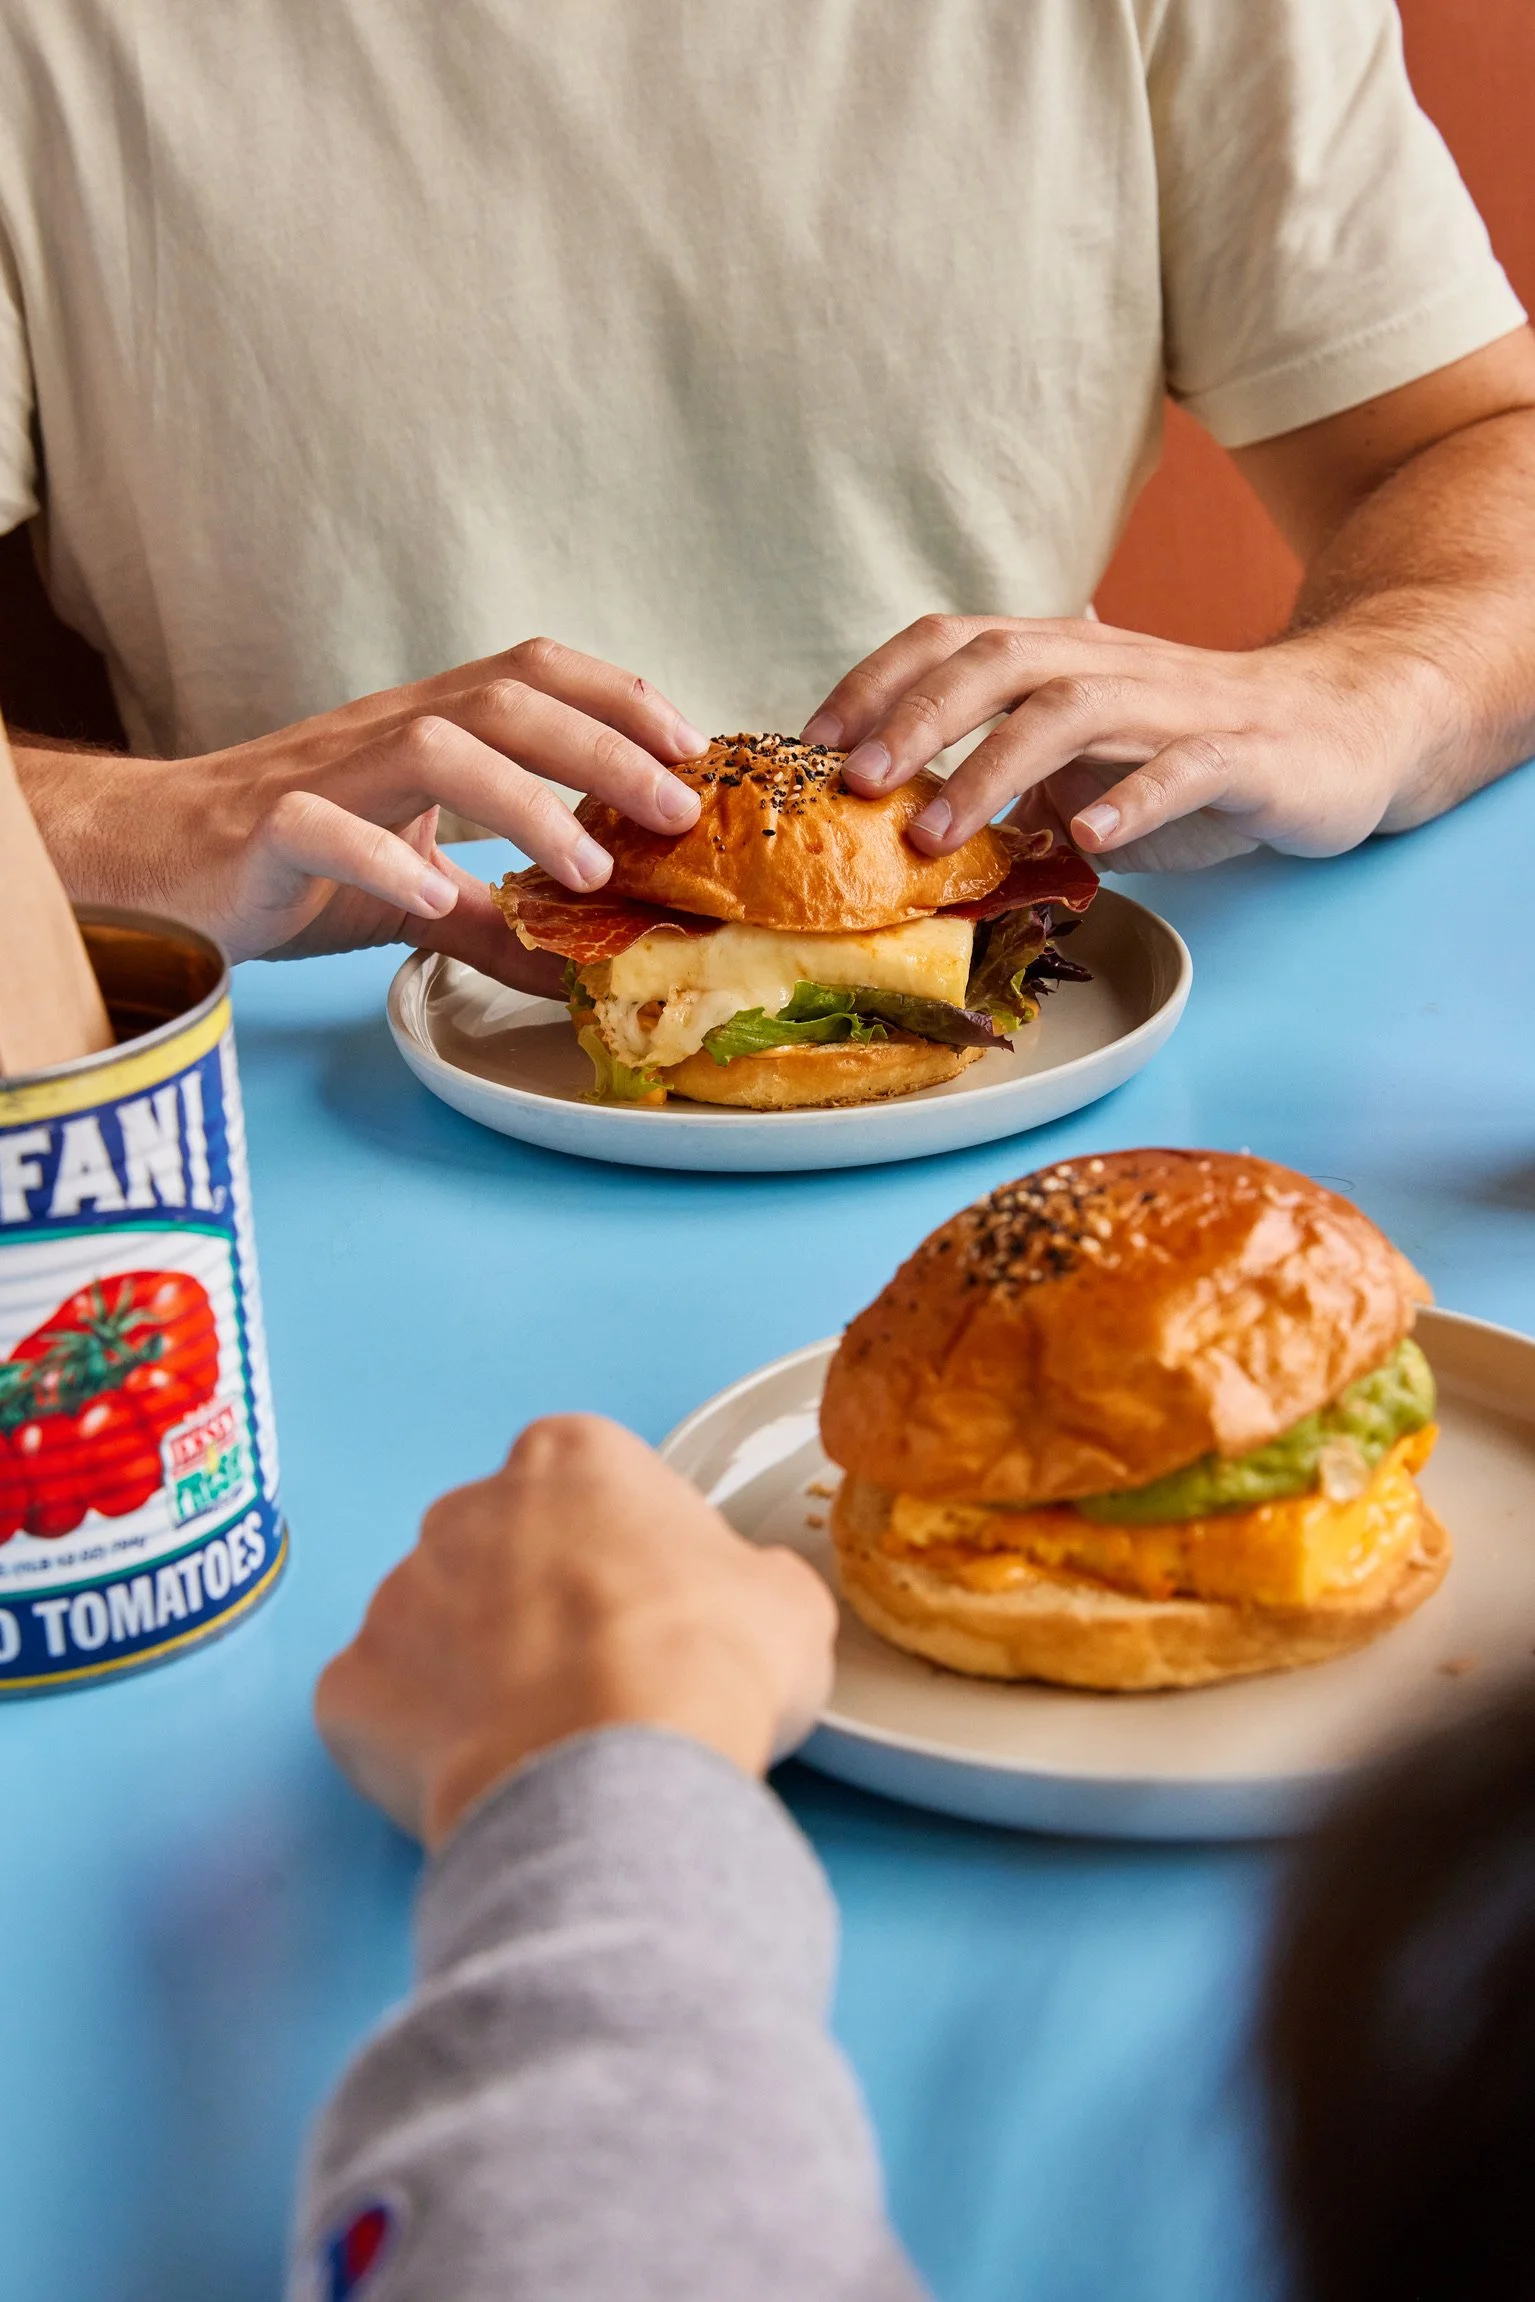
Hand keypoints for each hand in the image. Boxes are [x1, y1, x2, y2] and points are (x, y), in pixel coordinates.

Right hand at [15, 640, 707, 992]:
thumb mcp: (413, 895)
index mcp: (423, 733)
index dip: (617, 699)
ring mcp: (322, 778)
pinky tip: (440, 900)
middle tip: (676, 813)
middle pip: (503, 701)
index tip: (692, 751)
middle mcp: (381, 736)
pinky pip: (324, 829)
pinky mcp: (264, 832)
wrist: (151, 867)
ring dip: (524, 804)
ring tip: (588, 871)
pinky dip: (387, 862)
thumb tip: (585, 970)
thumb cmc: (286, 865)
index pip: (531, 676)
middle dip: (604, 747)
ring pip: (432, 748)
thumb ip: (499, 923)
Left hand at [314, 1416, 836, 1847]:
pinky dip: (418, 1742)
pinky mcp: (349, 1687)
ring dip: (472, 1672)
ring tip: (539, 1740)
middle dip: (532, 1603)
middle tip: (593, 1677)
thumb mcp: (784, 1597)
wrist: (616, 1772)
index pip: (588, 1482)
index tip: (648, 1604)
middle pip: (496, 1547)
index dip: (621, 1549)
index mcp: (571, 1456)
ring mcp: (396, 1595)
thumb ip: (741, 1574)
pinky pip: (379, 1710)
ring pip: (432, 1629)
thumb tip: (739, 1600)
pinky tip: (478, 1774)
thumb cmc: (704, 1665)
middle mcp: (466, 1506)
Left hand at [803, 614, 1453, 870]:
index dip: (878, 683)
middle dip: (916, 720)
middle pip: (996, 661)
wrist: (1343, 729)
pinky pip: (1183, 769)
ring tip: (938, 836)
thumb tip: (896, 828)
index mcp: (1062, 657)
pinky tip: (1086, 839)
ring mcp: (1177, 706)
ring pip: (1072, 711)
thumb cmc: (1192, 752)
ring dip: (993, 771)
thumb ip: (1003, 783)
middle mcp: (1109, 664)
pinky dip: (1131, 801)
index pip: (952, 642)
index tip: (813, 744)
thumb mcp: (1080, 765)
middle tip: (856, 787)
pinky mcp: (1244, 753)